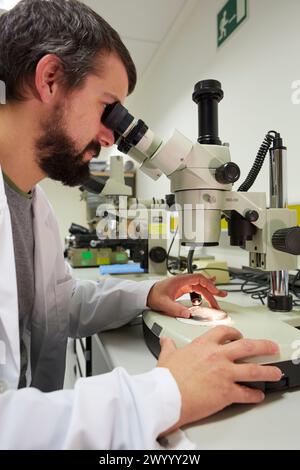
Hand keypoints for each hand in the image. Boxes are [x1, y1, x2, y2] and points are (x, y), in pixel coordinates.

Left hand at [147, 273, 226, 317]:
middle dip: (213, 290)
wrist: (146, 294)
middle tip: (222, 296)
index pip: (199, 279)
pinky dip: (203, 292)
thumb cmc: (153, 295)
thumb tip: (188, 314)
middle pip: (202, 283)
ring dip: (209, 292)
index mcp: (181, 280)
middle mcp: (183, 281)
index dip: (209, 285)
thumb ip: (176, 309)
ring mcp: (183, 284)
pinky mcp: (182, 289)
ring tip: (219, 297)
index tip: (216, 292)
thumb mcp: (164, 304)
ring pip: (200, 286)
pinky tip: (207, 295)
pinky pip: (196, 289)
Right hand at [157, 326, 281, 433]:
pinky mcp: (227, 393)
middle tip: (271, 347)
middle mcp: (217, 356)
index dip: (235, 332)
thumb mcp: (167, 356)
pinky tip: (258, 395)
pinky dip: (254, 395)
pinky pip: (246, 394)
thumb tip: (165, 341)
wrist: (167, 396)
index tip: (239, 335)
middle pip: (248, 347)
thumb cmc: (167, 378)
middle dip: (263, 346)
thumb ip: (169, 346)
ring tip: (275, 372)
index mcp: (204, 345)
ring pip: (254, 370)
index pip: (225, 332)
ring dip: (268, 371)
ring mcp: (224, 374)